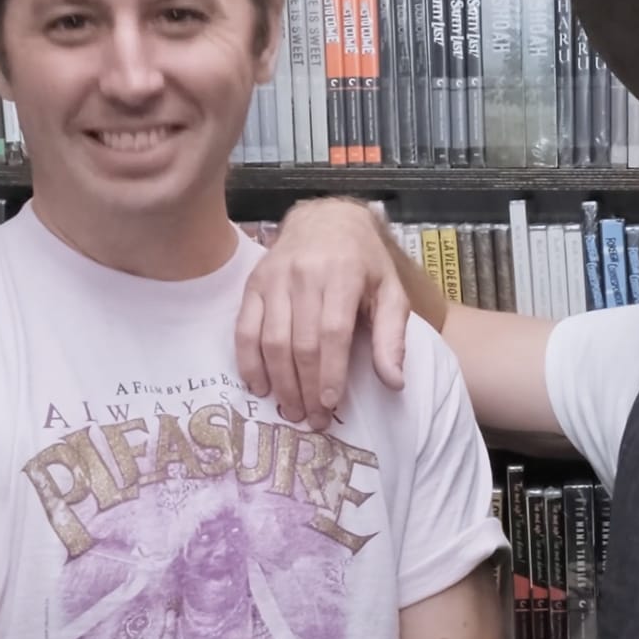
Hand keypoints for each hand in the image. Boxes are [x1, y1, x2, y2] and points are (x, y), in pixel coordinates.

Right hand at [238, 197, 412, 429]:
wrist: (325, 220)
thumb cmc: (363, 262)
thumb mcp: (390, 291)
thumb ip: (392, 336)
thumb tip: (394, 382)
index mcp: (343, 274)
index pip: (333, 331)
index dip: (330, 371)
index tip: (330, 403)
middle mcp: (304, 274)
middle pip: (301, 342)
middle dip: (306, 387)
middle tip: (312, 418)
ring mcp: (274, 279)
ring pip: (271, 340)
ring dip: (280, 382)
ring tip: (291, 410)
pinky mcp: (252, 285)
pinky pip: (244, 329)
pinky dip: (249, 362)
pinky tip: (260, 387)